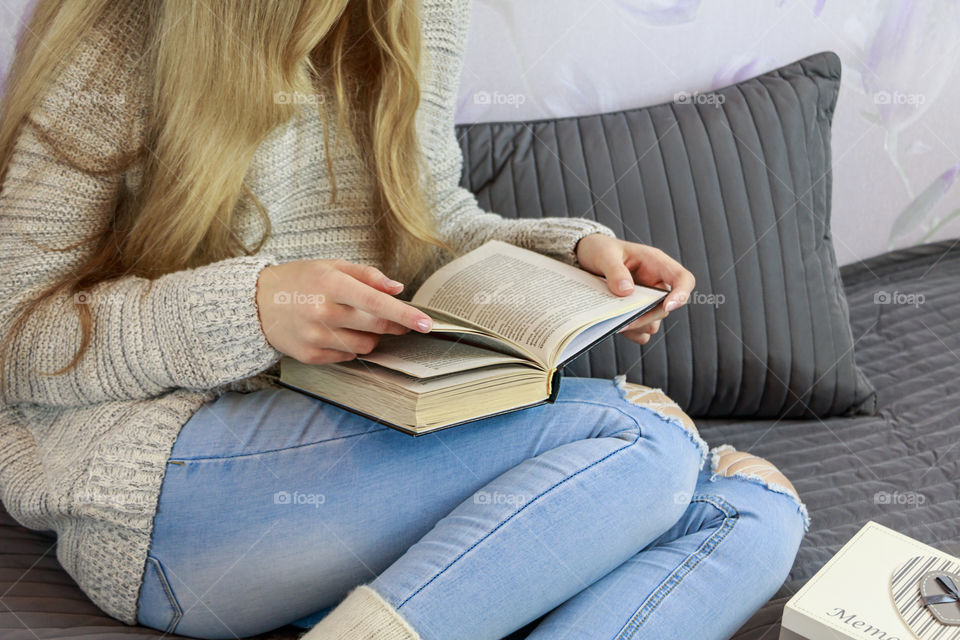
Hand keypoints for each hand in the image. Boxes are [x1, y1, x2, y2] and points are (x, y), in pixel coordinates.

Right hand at [255, 259, 432, 363]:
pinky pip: (348, 356)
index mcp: (331, 284)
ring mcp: (315, 336)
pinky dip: (351, 345)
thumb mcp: (331, 266)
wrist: (256, 303)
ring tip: (355, 322)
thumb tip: (398, 288)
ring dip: (372, 336)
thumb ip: (367, 275)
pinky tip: (337, 332)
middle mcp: (323, 311)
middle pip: (377, 326)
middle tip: (397, 321)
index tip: (427, 323)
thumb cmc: (300, 280)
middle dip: (394, 324)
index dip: (405, 314)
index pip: (377, 302)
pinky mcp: (310, 355)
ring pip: (366, 345)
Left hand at [575, 234, 694, 344]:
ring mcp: (647, 301)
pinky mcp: (636, 313)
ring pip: (653, 323)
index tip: (668, 306)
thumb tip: (626, 291)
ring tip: (613, 322)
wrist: (585, 257)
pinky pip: (641, 332)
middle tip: (622, 322)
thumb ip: (614, 270)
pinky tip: (614, 327)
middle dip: (645, 317)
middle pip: (665, 308)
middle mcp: (655, 283)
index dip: (681, 294)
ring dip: (637, 326)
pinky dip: (630, 333)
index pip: (683, 279)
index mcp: (656, 263)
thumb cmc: (600, 249)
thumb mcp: (604, 254)